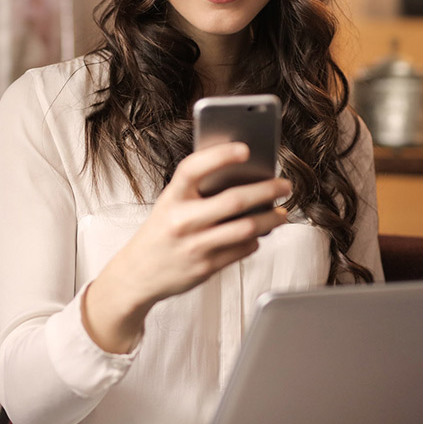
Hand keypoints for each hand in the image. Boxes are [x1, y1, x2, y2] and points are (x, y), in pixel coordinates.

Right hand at [82, 142, 290, 351]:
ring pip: (245, 228)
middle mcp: (181, 221)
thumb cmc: (160, 232)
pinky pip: (242, 249)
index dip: (220, 155)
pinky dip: (255, 240)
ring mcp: (194, 246)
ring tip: (281, 212)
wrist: (137, 275)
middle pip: (233, 201)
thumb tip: (242, 177)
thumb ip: (197, 191)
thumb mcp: (169, 204)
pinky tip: (259, 234)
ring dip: (270, 219)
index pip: (194, 168)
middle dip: (267, 190)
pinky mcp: (205, 267)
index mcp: (171, 198)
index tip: (245, 149)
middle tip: (285, 185)